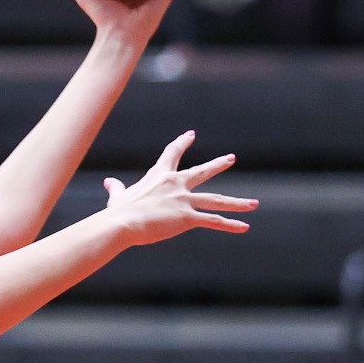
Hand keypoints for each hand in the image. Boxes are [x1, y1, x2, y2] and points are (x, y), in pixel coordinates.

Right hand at [101, 130, 255, 245]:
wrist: (123, 223)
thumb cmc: (119, 212)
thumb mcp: (118, 197)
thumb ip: (117, 188)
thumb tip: (109, 182)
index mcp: (159, 176)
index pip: (172, 153)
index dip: (182, 143)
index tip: (190, 135)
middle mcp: (175, 184)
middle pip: (203, 172)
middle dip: (218, 165)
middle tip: (231, 158)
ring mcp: (184, 200)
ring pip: (217, 200)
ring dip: (237, 203)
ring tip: (254, 204)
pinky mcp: (187, 217)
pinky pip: (214, 221)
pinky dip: (230, 225)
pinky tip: (244, 227)